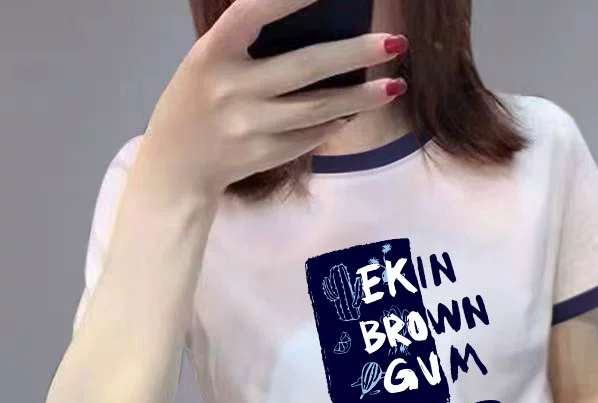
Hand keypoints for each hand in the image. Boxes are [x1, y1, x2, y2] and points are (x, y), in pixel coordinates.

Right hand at [139, 0, 408, 197]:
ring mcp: (250, 127)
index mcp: (211, 54)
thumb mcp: (209, 63)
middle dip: (354, 53)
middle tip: (394, 42)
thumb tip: (322, 31)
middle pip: (304, 68)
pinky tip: (356, 110)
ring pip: (317, 110)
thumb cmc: (198, 101)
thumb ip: (251, 47)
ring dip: (360, 97)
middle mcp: (231, 89)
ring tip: (394, 85)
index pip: (253, 13)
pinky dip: (336, 122)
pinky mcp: (265, 155)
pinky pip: (311, 136)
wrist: (177, 166)